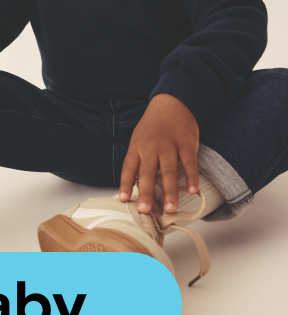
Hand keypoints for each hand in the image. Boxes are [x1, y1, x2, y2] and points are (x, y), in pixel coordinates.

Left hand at [118, 93, 199, 213]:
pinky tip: (192, 190)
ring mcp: (169, 145)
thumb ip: (137, 161)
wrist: (171, 103)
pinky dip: (191, 177)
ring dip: (170, 191)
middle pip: (147, 173)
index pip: (128, 168)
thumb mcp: (138, 140)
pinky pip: (189, 163)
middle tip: (145, 211)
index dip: (125, 184)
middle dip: (146, 193)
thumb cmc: (153, 127)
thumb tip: (131, 186)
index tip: (123, 199)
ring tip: (170, 209)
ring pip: (169, 171)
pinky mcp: (186, 143)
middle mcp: (151, 147)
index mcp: (137, 147)